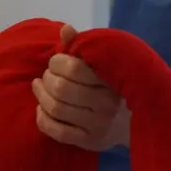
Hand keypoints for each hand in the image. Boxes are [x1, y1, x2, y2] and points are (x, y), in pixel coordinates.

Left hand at [33, 24, 129, 150]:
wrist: (132, 123)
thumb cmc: (112, 87)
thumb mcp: (102, 65)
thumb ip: (83, 47)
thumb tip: (66, 29)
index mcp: (110, 81)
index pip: (74, 68)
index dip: (57, 62)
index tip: (55, 62)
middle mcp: (105, 104)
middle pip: (61, 89)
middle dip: (46, 79)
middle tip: (46, 76)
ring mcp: (96, 125)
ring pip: (56, 109)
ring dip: (40, 96)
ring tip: (39, 87)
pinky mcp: (87, 141)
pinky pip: (55, 131)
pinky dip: (42, 118)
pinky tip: (41, 109)